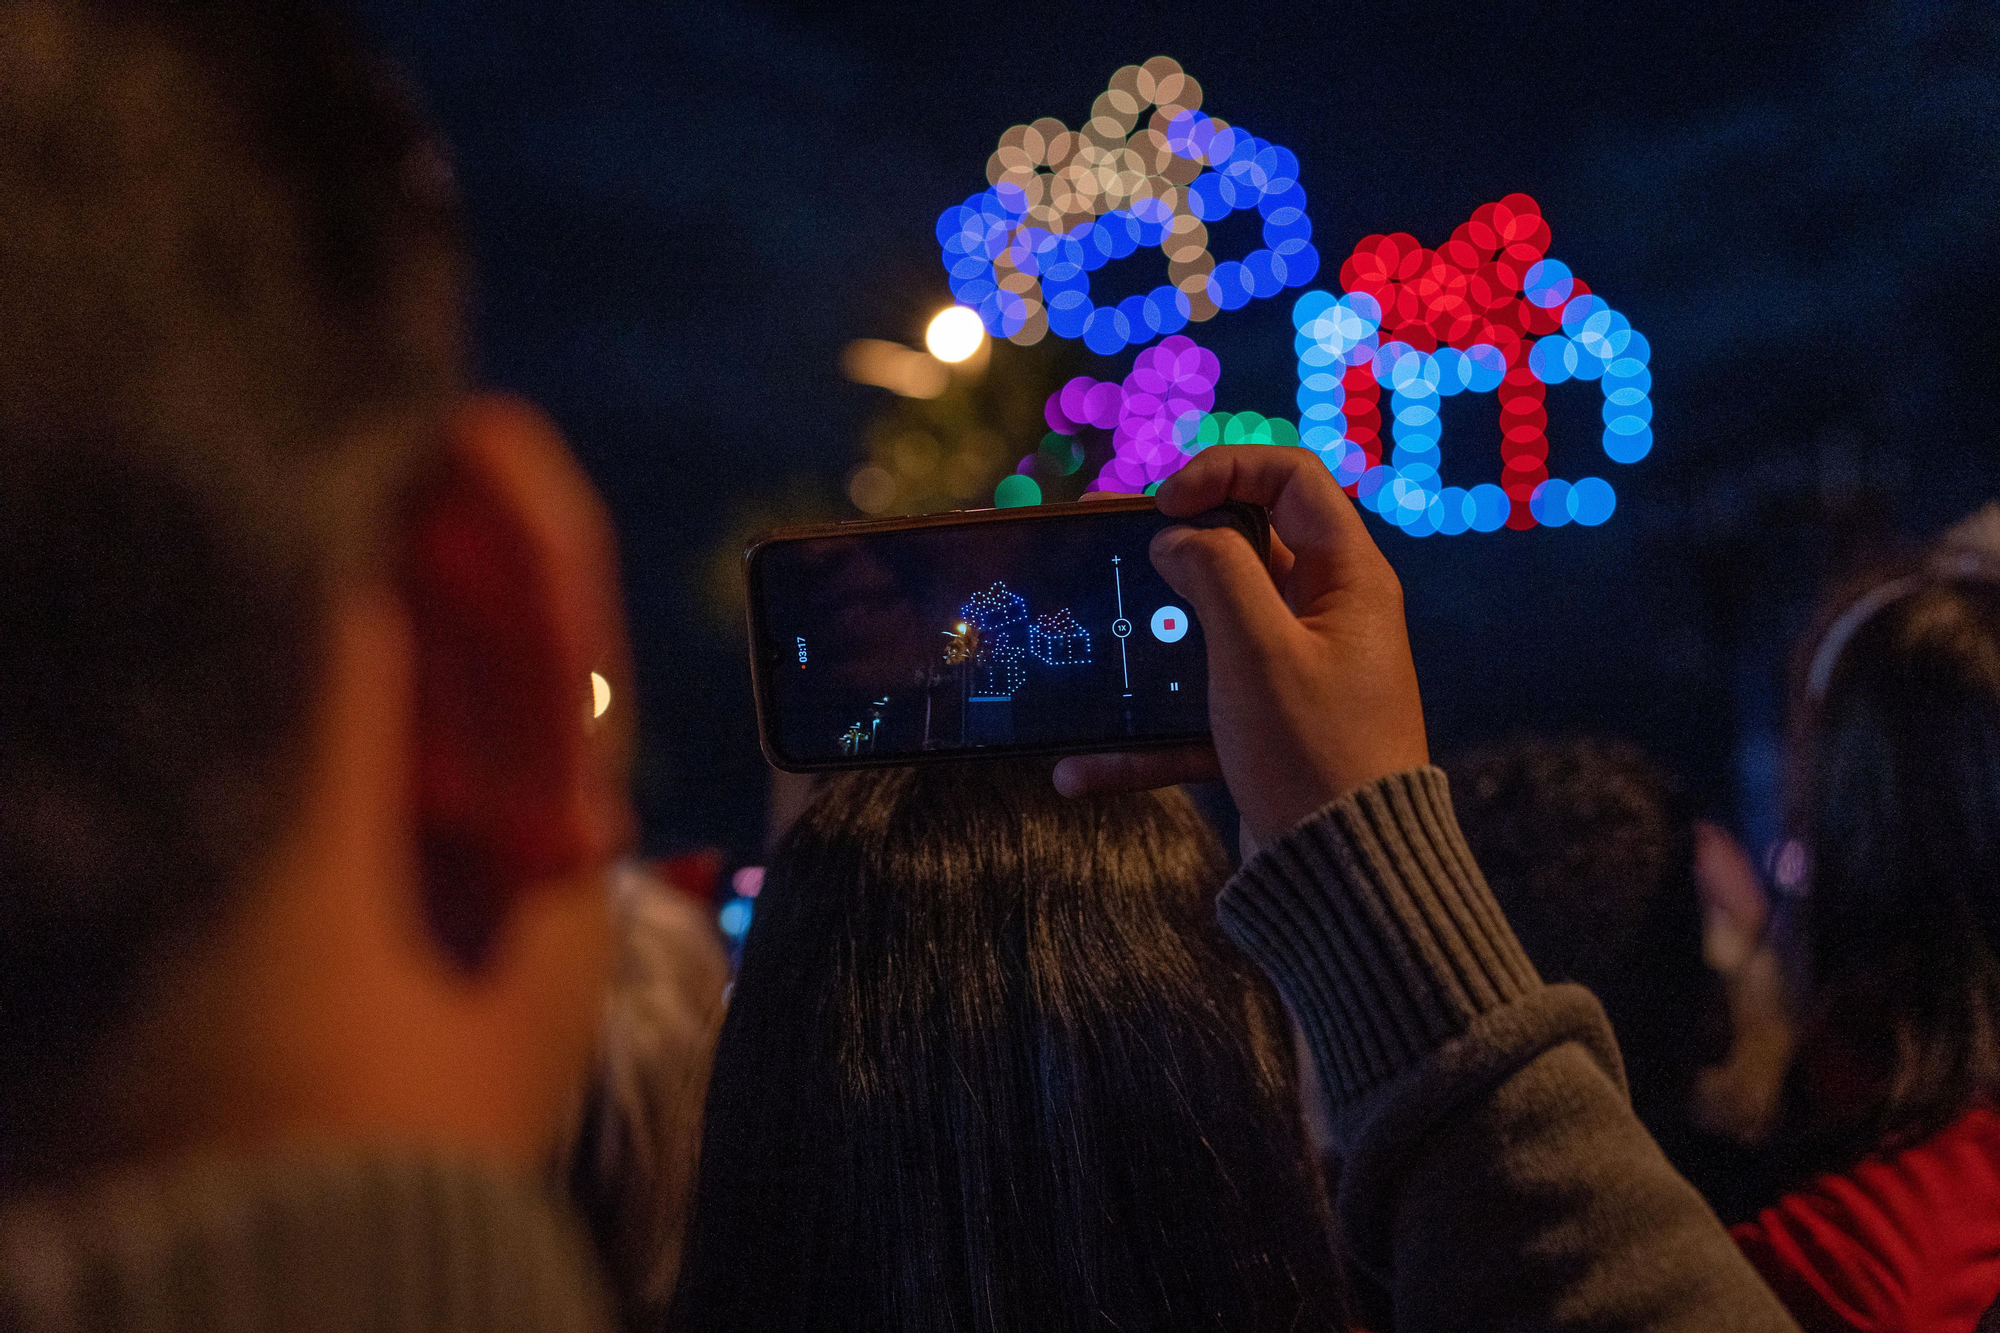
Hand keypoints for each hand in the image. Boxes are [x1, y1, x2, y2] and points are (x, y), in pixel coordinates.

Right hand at [1053, 446, 1428, 843]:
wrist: (1348, 880)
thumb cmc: (1316, 753)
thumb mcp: (1258, 650)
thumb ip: (1216, 573)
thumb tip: (1178, 538)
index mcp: (1347, 579)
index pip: (1291, 479)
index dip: (1223, 470)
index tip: (1162, 506)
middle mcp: (1327, 617)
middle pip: (1243, 550)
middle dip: (1170, 549)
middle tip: (1105, 547)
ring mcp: (1297, 675)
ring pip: (1211, 634)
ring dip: (1150, 643)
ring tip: (1089, 640)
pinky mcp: (1268, 730)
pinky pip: (1199, 714)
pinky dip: (1148, 736)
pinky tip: (1084, 768)